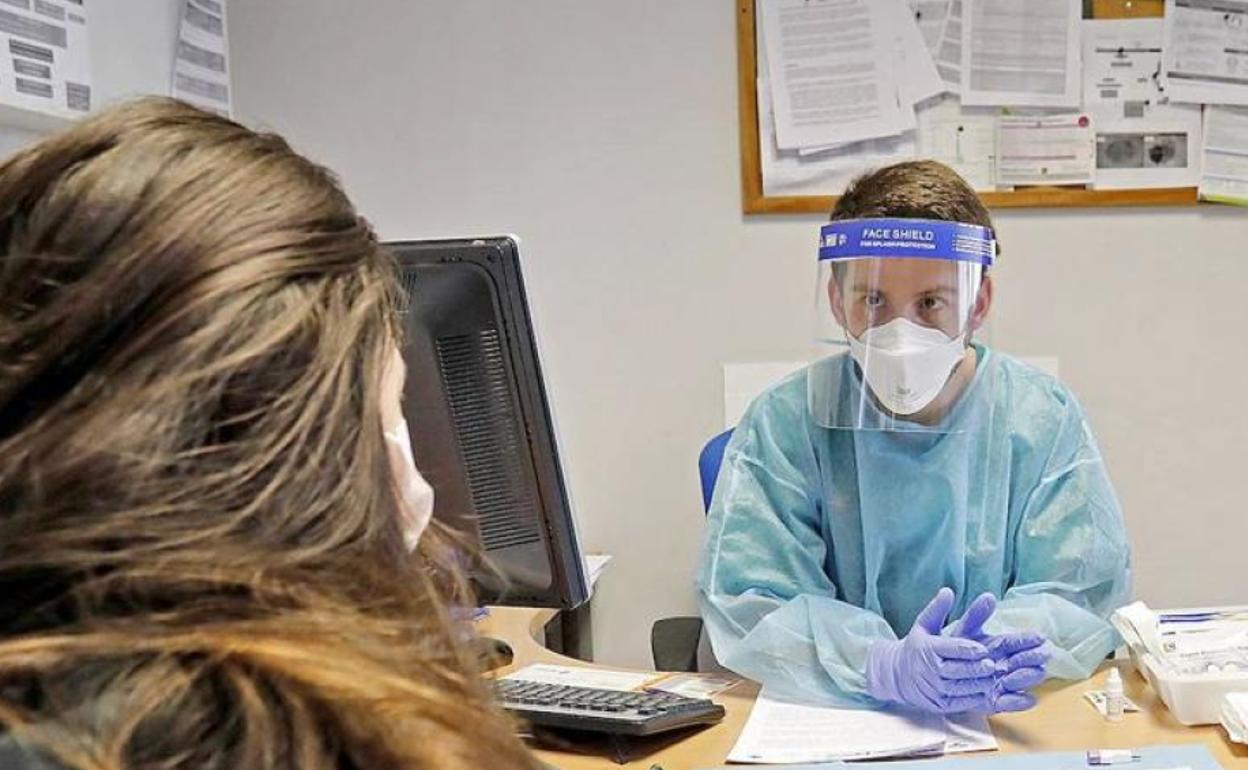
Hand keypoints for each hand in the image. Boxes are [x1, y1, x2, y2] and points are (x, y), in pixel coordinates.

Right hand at [866, 588, 996, 713]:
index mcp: (927, 648)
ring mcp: (934, 689)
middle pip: (955, 670)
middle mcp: (929, 670)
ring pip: (959, 688)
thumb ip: (937, 609)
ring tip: (992, 678)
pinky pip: (959, 703)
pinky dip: (973, 699)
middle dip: (974, 668)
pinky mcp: (939, 704)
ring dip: (977, 684)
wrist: (897, 675)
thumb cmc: (917, 647)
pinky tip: (986, 692)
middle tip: (991, 665)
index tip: (982, 649)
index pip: (949, 649)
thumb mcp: (923, 625)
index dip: (966, 650)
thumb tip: (947, 591)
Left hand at [949, 592, 1049, 711]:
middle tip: (1037, 656)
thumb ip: (975, 615)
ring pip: (1023, 680)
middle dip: (1032, 658)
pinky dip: (1019, 701)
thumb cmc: (950, 649)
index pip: (1018, 640)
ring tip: (1024, 674)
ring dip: (1026, 677)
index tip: (1039, 637)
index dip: (1028, 639)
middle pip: (1026, 659)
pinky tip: (1027, 699)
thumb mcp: (962, 632)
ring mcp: (1003, 682)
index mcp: (999, 644)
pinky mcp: (997, 701)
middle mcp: (1006, 662)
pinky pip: (1012, 703)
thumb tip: (989, 596)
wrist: (934, 676)